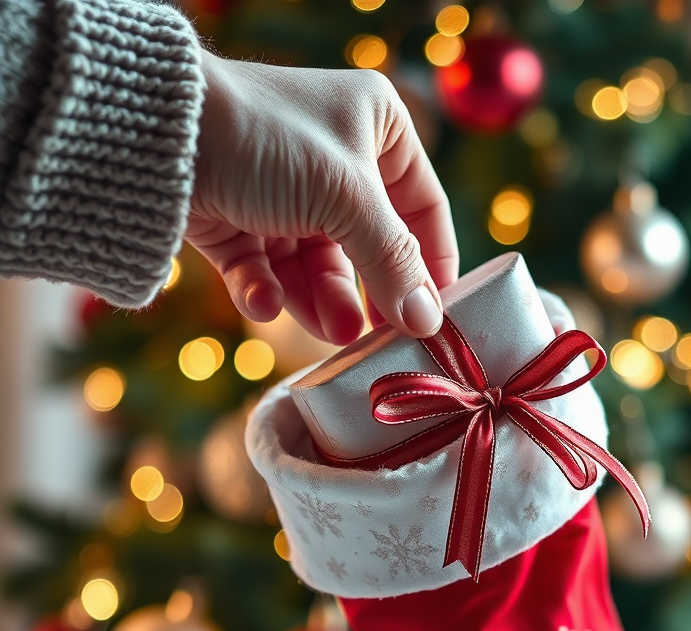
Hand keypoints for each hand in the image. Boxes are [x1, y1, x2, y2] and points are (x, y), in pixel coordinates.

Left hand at [187, 52, 457, 343]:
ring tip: (333, 335)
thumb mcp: (347, 199)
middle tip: (380, 340)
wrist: (152, 132)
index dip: (432, 264)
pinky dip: (266, 291)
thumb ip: (393, 263)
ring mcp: (283, 191)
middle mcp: (333, 156)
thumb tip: (430, 322)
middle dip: (368, 294)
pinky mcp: (236, 219)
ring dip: (322, 303)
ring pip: (316, 265)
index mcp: (375, 128)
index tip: (435, 317)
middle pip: (368, 246)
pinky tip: (263, 302)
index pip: (423, 207)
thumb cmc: (267, 141)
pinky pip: (265, 268)